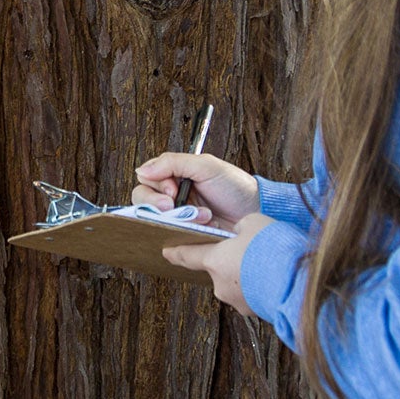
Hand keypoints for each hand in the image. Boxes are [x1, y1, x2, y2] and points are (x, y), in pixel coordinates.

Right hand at [132, 151, 261, 226]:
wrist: (257, 213)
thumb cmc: (236, 187)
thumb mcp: (206, 166)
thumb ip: (172, 163)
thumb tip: (142, 170)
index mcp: (175, 176)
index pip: (147, 179)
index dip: (155, 186)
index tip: (171, 190)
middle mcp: (173, 196)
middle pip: (143, 200)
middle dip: (157, 204)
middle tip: (172, 206)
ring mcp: (178, 216)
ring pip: (156, 219)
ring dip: (176, 218)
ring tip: (201, 216)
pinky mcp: (186, 234)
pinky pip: (170, 236)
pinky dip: (184, 232)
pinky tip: (202, 227)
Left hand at [161, 213, 273, 314]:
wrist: (299, 283)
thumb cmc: (274, 249)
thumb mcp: (254, 223)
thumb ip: (240, 227)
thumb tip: (240, 233)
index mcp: (214, 261)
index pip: (187, 256)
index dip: (176, 252)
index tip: (166, 251)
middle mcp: (220, 284)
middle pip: (219, 267)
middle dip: (231, 258)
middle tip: (250, 249)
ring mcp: (238, 301)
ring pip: (238, 281)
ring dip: (247, 272)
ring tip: (269, 262)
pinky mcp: (256, 311)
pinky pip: (253, 293)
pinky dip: (260, 284)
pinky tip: (276, 276)